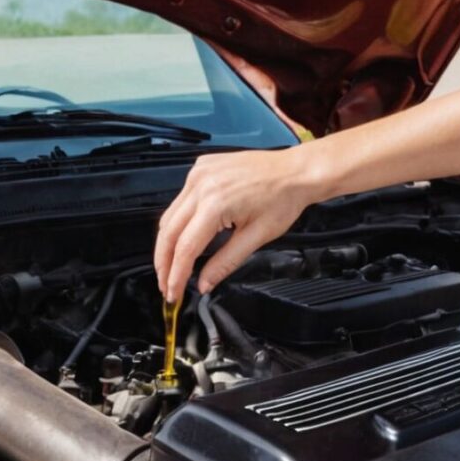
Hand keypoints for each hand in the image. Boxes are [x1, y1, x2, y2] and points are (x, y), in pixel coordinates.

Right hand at [154, 147, 316, 302]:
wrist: (296, 171)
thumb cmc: (283, 199)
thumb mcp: (257, 237)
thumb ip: (226, 262)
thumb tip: (204, 283)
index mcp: (214, 203)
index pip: (185, 247)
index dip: (176, 274)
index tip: (173, 292)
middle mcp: (201, 184)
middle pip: (169, 232)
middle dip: (163, 263)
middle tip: (166, 285)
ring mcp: (198, 173)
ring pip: (169, 215)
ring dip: (167, 243)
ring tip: (170, 266)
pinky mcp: (200, 168)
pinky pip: (180, 200)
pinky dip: (177, 221)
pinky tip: (182, 236)